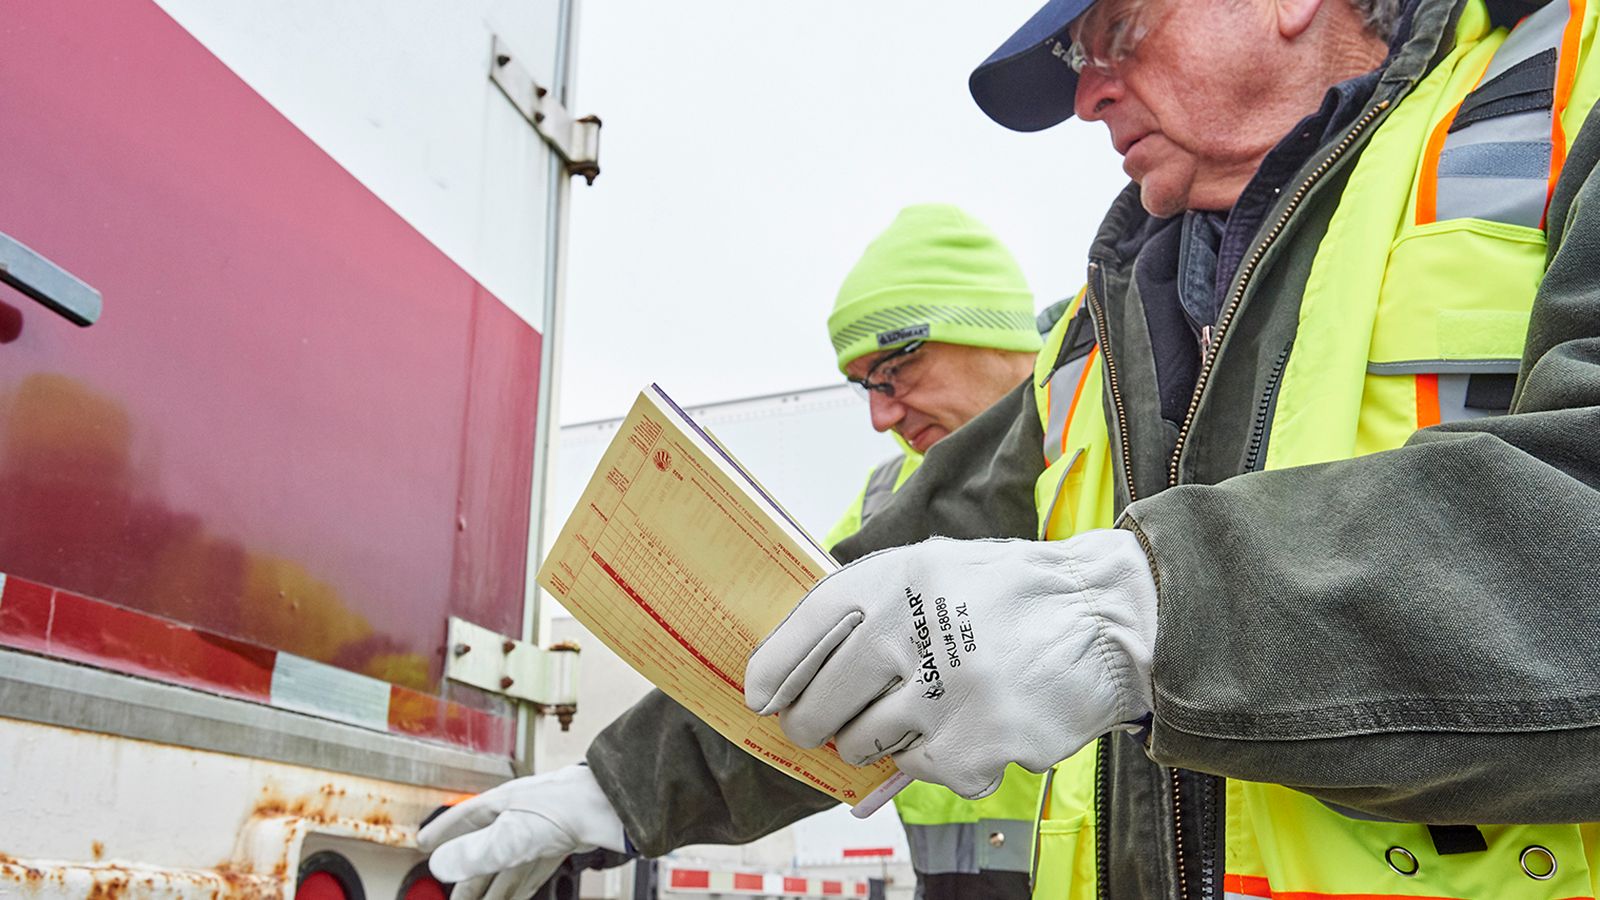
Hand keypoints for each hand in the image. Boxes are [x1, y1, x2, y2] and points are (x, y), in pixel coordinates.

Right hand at [419, 764, 626, 899]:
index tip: (424, 844)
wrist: (615, 805)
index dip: (444, 832)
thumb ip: (476, 853)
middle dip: (469, 878)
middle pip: (486, 850)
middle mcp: (521, 814)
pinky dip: (522, 888)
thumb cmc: (567, 808)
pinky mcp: (563, 843)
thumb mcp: (513, 834)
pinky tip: (516, 898)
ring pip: (510, 865)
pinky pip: (534, 870)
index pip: (465, 818)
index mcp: (504, 803)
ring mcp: (543, 829)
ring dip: (493, 890)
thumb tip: (439, 865)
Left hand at [745, 530, 1156, 797]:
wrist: (1103, 618)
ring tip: (917, 713)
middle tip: (828, 728)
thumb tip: (785, 676)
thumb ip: (863, 611)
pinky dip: (934, 759)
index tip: (761, 699)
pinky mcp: (974, 745)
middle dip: (815, 725)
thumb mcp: (929, 571)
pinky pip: (919, 771)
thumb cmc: (1004, 597)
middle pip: (819, 708)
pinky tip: (965, 727)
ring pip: (864, 746)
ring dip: (875, 742)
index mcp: (894, 580)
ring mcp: (943, 693)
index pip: (802, 637)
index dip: (773, 675)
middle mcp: (912, 631)